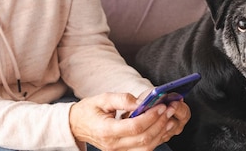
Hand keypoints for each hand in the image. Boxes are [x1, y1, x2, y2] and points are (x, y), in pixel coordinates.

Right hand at [69, 92, 190, 150]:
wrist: (76, 125)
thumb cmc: (89, 110)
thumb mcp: (102, 98)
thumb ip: (122, 99)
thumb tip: (141, 102)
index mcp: (107, 130)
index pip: (135, 126)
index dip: (151, 116)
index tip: (161, 106)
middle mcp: (113, 145)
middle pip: (143, 139)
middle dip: (160, 123)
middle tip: (169, 109)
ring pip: (145, 148)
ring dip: (160, 133)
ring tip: (169, 118)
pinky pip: (142, 150)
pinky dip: (154, 140)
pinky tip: (161, 128)